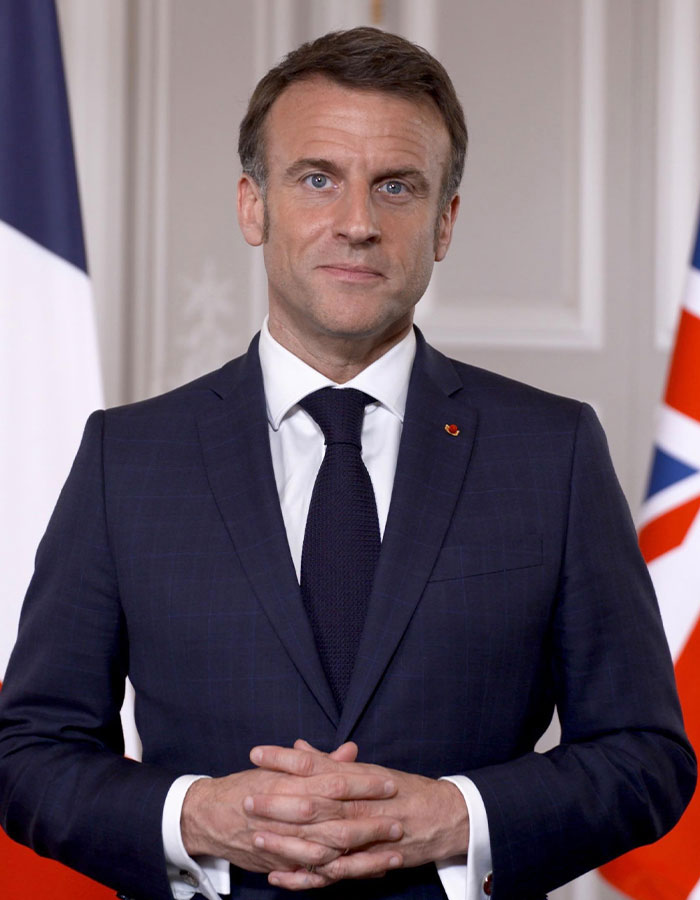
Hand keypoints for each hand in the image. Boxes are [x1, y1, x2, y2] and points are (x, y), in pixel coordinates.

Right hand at [180, 741, 401, 881]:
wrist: (211, 816)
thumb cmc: (248, 786)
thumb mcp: (280, 766)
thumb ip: (319, 762)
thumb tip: (350, 751)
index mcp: (293, 783)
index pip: (335, 782)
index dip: (364, 784)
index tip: (389, 783)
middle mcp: (291, 813)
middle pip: (338, 819)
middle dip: (371, 823)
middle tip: (399, 823)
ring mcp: (287, 842)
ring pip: (331, 850)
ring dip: (363, 853)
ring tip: (392, 854)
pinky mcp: (284, 863)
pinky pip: (317, 873)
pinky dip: (343, 874)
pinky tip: (366, 873)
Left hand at [248, 741, 468, 889]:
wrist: (441, 817)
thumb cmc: (401, 790)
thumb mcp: (365, 770)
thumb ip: (328, 761)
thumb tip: (298, 746)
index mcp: (354, 778)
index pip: (313, 765)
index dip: (284, 759)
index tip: (256, 753)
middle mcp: (355, 805)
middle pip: (310, 802)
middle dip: (275, 802)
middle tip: (245, 797)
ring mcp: (360, 836)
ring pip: (318, 841)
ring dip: (285, 840)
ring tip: (257, 837)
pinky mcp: (364, 863)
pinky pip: (329, 873)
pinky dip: (303, 877)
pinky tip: (278, 876)